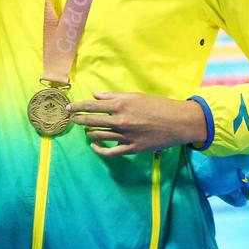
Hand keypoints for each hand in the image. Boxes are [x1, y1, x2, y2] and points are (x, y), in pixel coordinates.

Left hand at [67, 92, 206, 156]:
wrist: (180, 122)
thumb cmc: (159, 105)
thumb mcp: (135, 96)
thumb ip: (113, 97)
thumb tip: (95, 96)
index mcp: (121, 106)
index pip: (91, 106)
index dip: (76, 107)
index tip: (68, 108)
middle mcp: (121, 121)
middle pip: (91, 121)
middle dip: (78, 120)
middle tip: (72, 119)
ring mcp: (126, 136)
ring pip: (98, 136)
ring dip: (89, 133)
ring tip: (87, 130)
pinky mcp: (133, 148)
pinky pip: (110, 152)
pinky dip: (99, 150)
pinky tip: (94, 146)